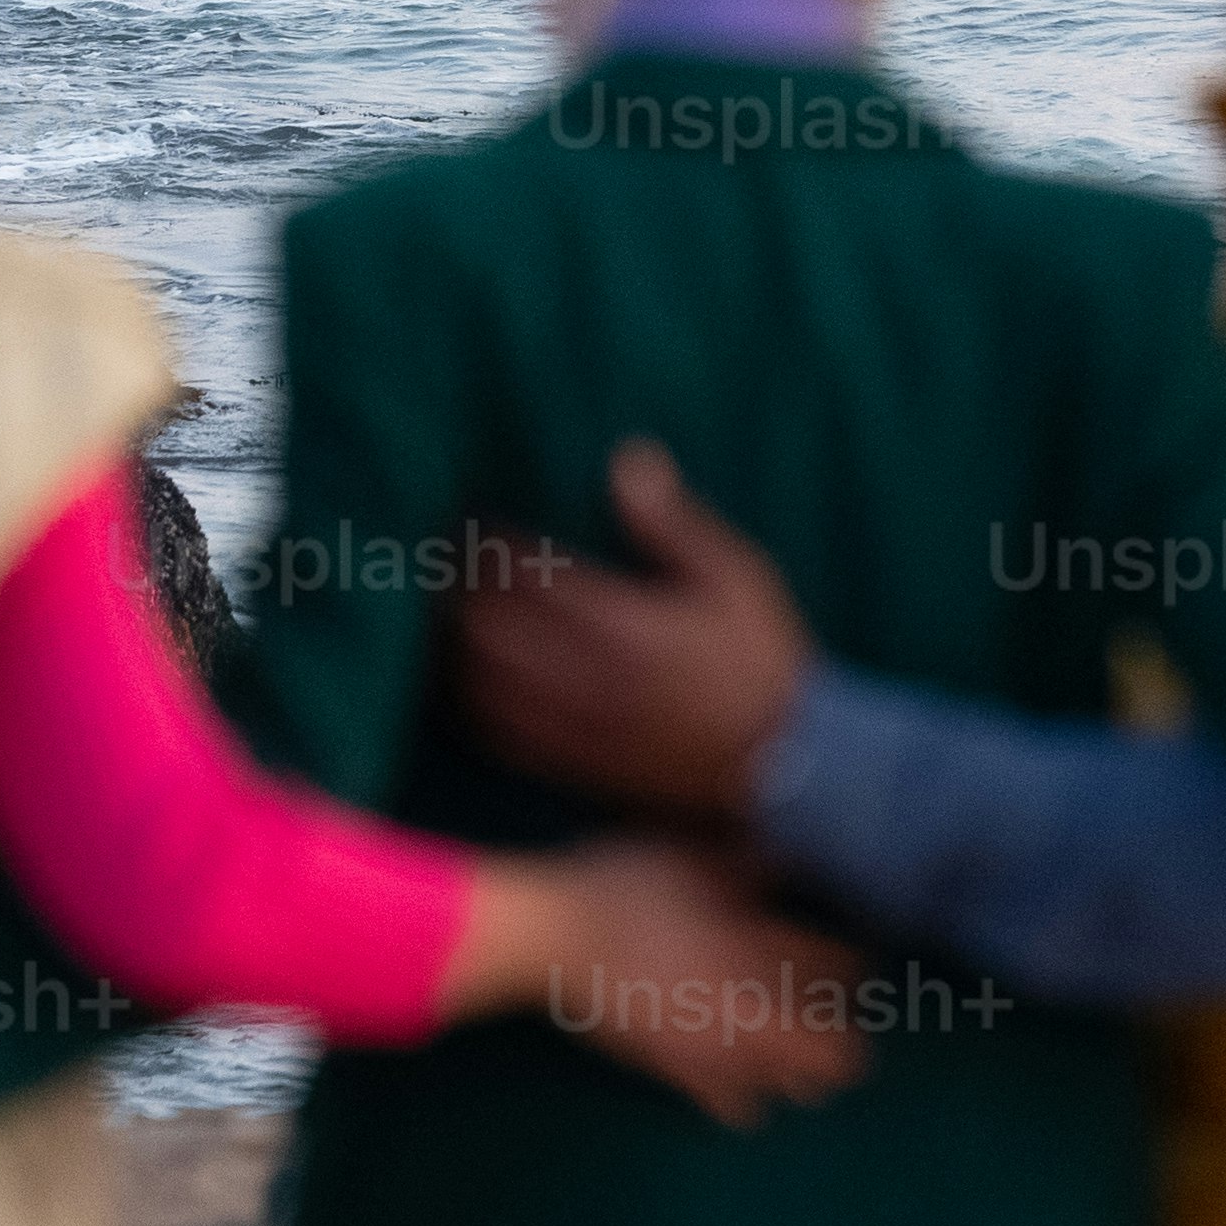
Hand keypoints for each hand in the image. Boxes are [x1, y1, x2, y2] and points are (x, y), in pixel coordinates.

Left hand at [439, 436, 817, 819]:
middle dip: (458, 590)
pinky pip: (501, 736)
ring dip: (453, 645)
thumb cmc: (762, 658)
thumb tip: (628, 460)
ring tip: (439, 610)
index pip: (529, 575)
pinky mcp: (577, 764)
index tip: (466, 515)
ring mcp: (578, 728)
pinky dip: (469, 702)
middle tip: (439, 559)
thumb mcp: (735, 576)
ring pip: (485, 684)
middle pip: (490, 629)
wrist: (786, 765)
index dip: (488, 544)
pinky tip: (460, 679)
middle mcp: (590, 679)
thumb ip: (673, 523)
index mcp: (625, 625)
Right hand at [456, 840, 876, 1126]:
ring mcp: (712, 1043)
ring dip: (799, 1076)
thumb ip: (744, 866)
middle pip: (825, 1046)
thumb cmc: (621, 885)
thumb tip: (788, 858)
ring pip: (784, 1081)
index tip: (860, 966)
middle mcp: (749, 1001)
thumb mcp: (690, 858)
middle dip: (840, 1044)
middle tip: (844, 1038)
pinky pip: (727, 1102)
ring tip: (805, 1073)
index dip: (854, 971)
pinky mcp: (673, 1069)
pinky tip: (750, 1103)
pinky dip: (744, 1103)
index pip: (834, 967)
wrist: (554, 935)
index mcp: (758, 943)